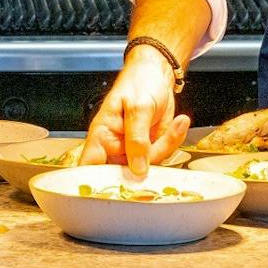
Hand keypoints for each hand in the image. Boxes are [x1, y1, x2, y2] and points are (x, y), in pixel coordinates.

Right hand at [80, 46, 190, 176]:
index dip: (92, 186)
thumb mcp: (138, 107)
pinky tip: (178, 124)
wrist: (158, 74)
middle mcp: (115, 148)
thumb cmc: (139, 82)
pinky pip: (162, 157)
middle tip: (157, 150)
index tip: (109, 194)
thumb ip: (137, 138)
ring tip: (175, 123)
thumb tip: (137, 168)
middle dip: (144, 168)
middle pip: (123, 175)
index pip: (88, 168)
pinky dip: (173, 142)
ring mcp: (133, 151)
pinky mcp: (150, 151)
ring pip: (148, 168)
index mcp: (101, 136)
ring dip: (164, 147)